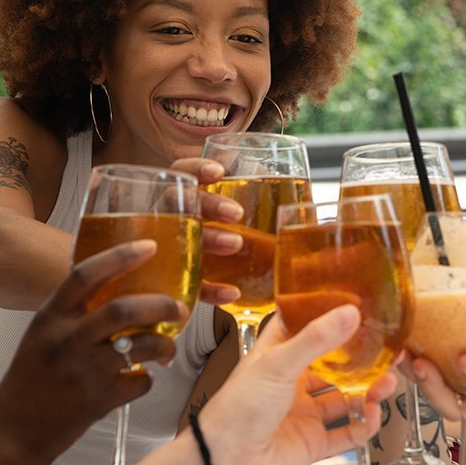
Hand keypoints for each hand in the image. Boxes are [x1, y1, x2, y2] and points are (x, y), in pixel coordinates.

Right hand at [0, 239, 180, 463]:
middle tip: (179, 308)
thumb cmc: (31, 380)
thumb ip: (72, 315)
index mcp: (50, 317)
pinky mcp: (99, 400)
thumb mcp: (42, 335)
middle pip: (123, 309)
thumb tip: (120, 293)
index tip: (149, 247)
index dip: (120, 257)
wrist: (15, 431)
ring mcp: (84, 371)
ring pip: (141, 346)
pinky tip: (140, 379)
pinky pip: (140, 382)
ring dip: (164, 346)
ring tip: (168, 349)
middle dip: (161, 305)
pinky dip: (147, 380)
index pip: (85, 274)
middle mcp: (66, 340)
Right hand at [169, 157, 243, 305]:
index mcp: (177, 198)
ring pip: (180, 240)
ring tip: (235, 243)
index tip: (219, 172)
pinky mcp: (169, 284)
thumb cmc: (209, 243)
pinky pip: (188, 285)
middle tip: (235, 213)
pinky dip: (210, 290)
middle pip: (180, 202)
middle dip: (209, 204)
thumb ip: (249, 210)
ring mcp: (164, 251)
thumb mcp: (222, 221)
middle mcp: (166, 219)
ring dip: (209, 239)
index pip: (180, 173)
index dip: (196, 168)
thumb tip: (307, 207)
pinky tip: (232, 293)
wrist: (159, 296)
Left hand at [197, 306, 398, 464]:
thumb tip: (348, 313)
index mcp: (278, 357)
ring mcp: (305, 413)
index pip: (306, 329)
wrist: (225, 460)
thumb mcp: (277, 364)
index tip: (358, 305)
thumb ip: (315, 340)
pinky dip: (364, 426)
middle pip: (335, 367)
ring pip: (346, 399)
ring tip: (387, 384)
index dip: (328, 318)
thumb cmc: (237, 407)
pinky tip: (373, 416)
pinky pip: (347, 434)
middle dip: (361, 361)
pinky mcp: (313, 442)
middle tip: (387, 351)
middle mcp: (293, 383)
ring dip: (369, 392)